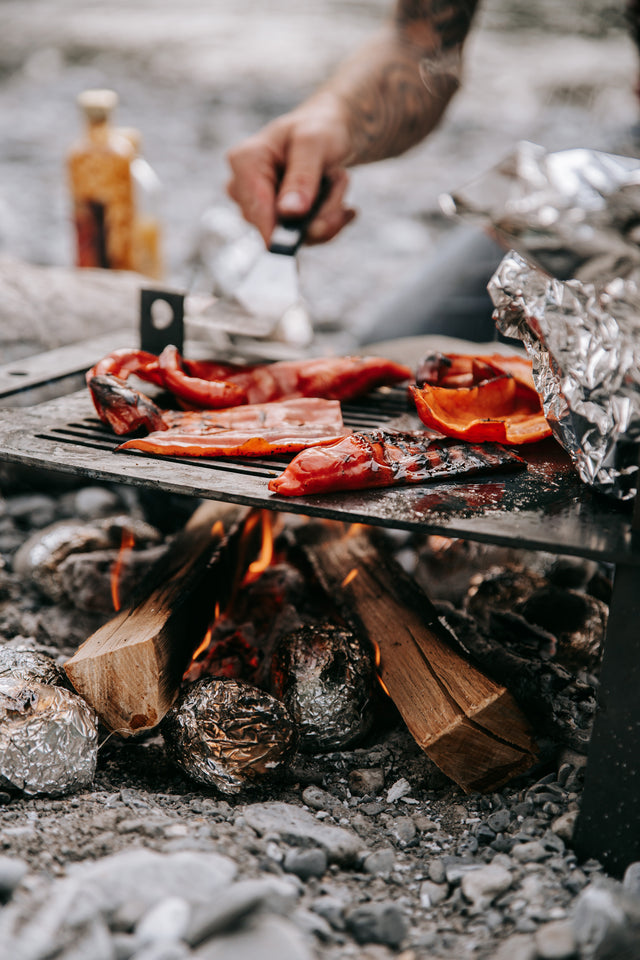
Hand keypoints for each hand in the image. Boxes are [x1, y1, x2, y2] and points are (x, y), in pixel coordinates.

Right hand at [226, 95, 356, 246]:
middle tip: (341, 180)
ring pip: (296, 235)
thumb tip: (289, 212)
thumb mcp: (315, 143)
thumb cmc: (318, 129)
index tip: (302, 238)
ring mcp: (260, 208)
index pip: (255, 207)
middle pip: (277, 226)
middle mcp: (244, 188)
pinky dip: (329, 221)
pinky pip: (306, 238)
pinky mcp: (277, 222)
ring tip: (337, 179)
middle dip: (317, 212)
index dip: (278, 229)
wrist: (329, 132)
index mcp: (245, 161)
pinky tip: (338, 200)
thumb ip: (303, 176)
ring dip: (327, 213)